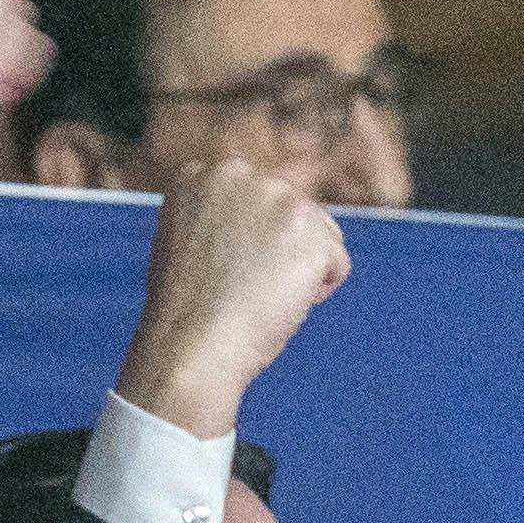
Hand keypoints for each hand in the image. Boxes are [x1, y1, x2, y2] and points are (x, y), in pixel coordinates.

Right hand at [115, 157, 349, 435]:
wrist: (188, 348)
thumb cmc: (186, 315)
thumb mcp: (189, 245)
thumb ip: (223, 221)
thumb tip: (265, 225)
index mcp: (202, 176)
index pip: (257, 204)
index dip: (246, 247)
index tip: (218, 274)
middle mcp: (240, 174)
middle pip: (293, 213)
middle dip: (279, 254)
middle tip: (240, 290)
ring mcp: (278, 200)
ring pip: (320, 236)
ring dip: (299, 271)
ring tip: (258, 297)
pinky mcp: (310, 233)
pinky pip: (336, 265)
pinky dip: (316, 293)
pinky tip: (278, 307)